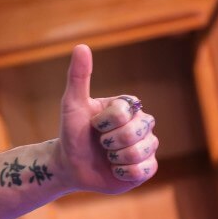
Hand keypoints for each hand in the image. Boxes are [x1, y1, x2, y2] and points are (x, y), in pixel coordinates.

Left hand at [50, 44, 159, 193]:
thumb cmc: (72, 132)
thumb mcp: (72, 104)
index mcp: (128, 106)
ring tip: (107, 156)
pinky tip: (115, 169)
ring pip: (139, 152)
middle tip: (100, 143)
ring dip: (115, 157)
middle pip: (134, 132)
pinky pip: (143, 170)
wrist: (71, 165)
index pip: (123, 112)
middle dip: (109, 141)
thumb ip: (79, 76)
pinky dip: (124, 172)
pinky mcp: (147, 168)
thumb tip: (81, 46)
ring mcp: (147, 146)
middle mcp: (142, 123)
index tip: (93, 125)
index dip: (103, 122)